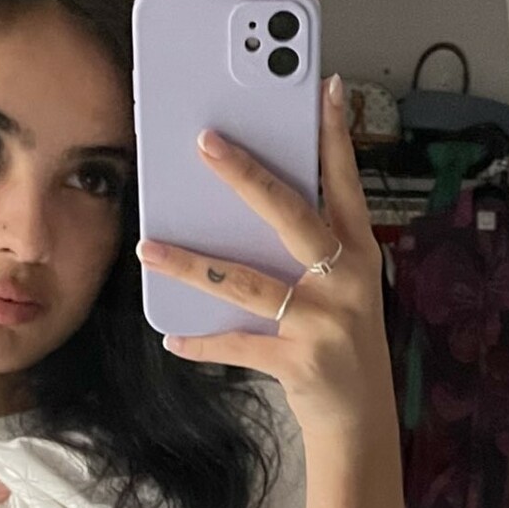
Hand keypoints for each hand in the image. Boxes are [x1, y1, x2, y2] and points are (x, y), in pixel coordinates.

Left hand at [137, 73, 394, 444]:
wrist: (360, 419)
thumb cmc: (343, 342)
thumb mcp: (344, 288)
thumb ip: (311, 247)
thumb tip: (248, 203)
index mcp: (360, 253)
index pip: (346, 183)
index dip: (335, 136)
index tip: (323, 88)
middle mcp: (347, 280)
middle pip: (291, 215)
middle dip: (247, 175)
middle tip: (205, 142)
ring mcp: (324, 321)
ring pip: (246, 281)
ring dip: (192, 264)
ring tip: (148, 247)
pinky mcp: (299, 361)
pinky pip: (237, 344)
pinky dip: (202, 342)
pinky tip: (172, 335)